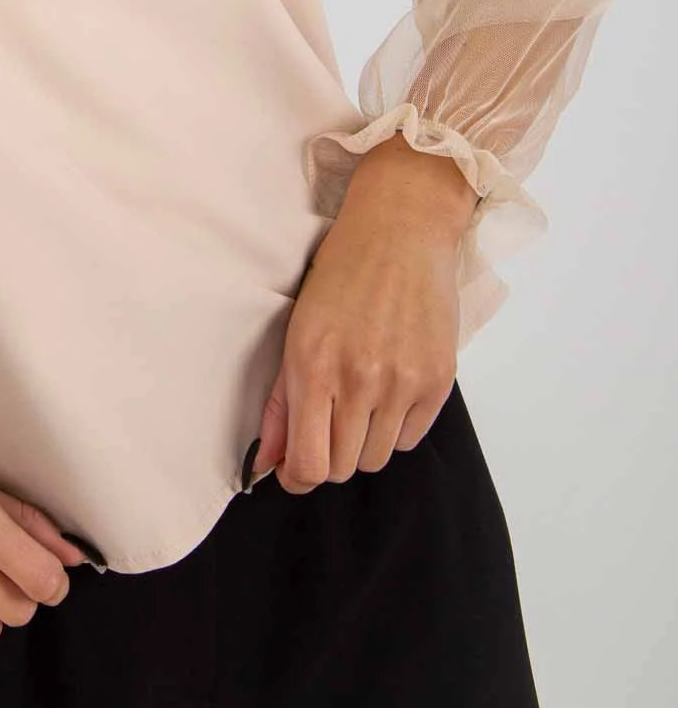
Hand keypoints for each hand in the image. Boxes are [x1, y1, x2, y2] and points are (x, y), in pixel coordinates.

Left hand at [251, 134, 477, 493]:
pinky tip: (387, 390)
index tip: (294, 468)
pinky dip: (395, 427)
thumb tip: (267, 461)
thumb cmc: (340, 274)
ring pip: (377, 458)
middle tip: (325, 425)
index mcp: (315, 367)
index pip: (309, 465)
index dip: (298, 477)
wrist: (400, 230)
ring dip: (361, 442)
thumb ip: (280, 402)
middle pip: (342, 468)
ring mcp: (404, 383)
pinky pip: (412, 438)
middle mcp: (361, 381)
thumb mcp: (297, 330)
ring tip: (357, 400)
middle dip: (327, 456)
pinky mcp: (439, 381)